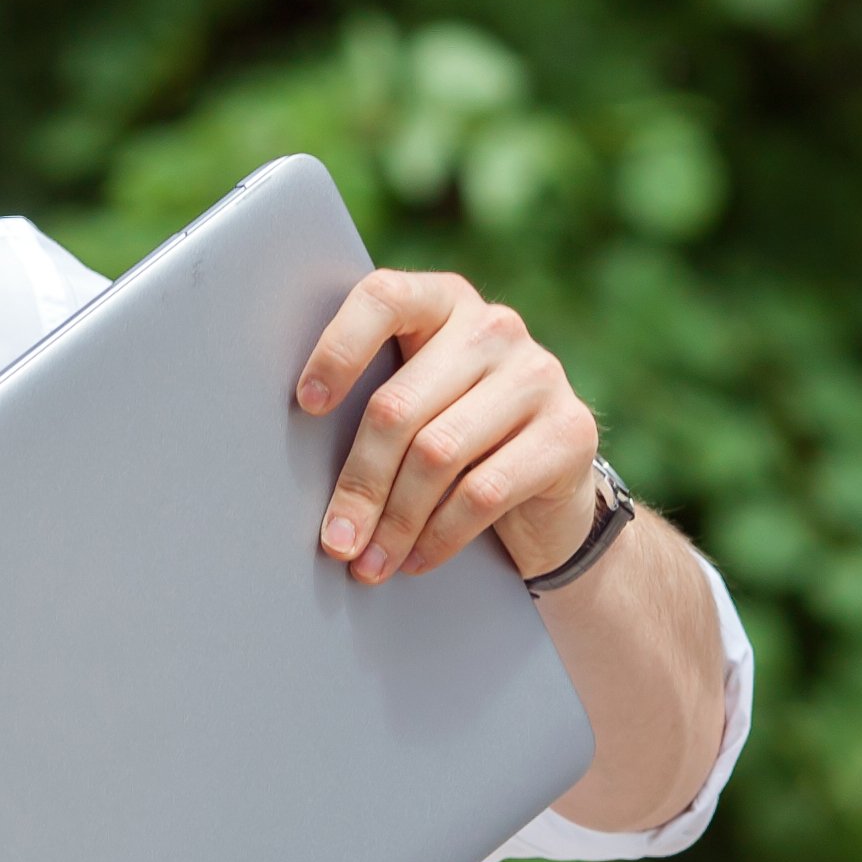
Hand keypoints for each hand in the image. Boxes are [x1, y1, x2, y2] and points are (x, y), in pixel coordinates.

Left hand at [294, 268, 605, 582]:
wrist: (552, 494)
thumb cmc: (458, 445)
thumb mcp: (418, 408)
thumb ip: (377, 403)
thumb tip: (292, 457)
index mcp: (444, 302)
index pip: (384, 298)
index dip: (339, 349)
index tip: (306, 405)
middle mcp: (495, 326)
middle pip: (400, 404)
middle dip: (360, 483)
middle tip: (336, 539)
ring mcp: (539, 375)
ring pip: (437, 453)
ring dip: (395, 521)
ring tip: (370, 562)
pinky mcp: (570, 432)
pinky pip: (484, 491)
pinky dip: (440, 536)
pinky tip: (418, 560)